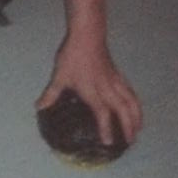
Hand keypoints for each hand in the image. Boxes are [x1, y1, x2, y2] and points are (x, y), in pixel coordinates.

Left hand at [43, 36, 143, 151]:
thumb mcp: (59, 76)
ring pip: (131, 101)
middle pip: (123, 110)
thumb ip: (51, 94)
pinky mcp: (118, 75)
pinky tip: (135, 109)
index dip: (106, 129)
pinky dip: (135, 103)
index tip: (108, 143)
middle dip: (128, 126)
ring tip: (139, 129)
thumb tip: (39, 107)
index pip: (103, 114)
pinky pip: (130, 92)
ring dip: (136, 116)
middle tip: (130, 142)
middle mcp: (108, 88)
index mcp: (94, 92)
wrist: (88, 34)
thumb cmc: (73, 55)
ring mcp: (115, 81)